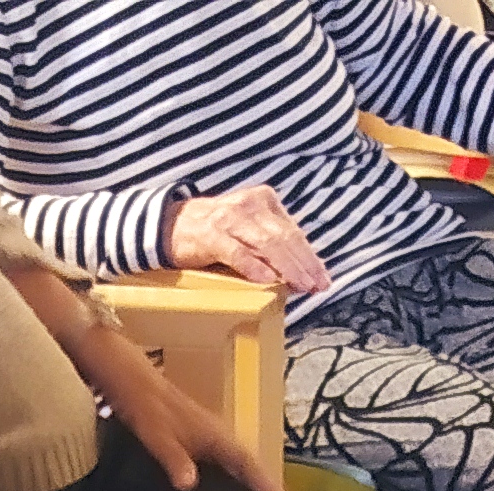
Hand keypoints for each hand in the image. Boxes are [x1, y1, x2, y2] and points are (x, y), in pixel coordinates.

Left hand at [104, 351, 289, 490]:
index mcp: (217, 437)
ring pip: (236, 466)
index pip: (249, 465)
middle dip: (265, 489)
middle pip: (249, 467)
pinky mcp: (196, 441)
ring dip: (249, 485)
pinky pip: (222, 465)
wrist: (134, 384)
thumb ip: (175, 459)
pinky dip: (230, 479)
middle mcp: (218, 438)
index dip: (267, 486)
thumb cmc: (148, 409)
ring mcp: (208, 439)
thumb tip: (190, 485)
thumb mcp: (159, 437)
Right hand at [165, 182, 328, 298]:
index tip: (322, 278)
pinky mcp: (211, 235)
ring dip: (286, 268)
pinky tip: (267, 280)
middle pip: (284, 237)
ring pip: (267, 244)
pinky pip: (237, 253)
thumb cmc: (215, 232)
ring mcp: (229, 219)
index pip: (293, 231)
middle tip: (316, 286)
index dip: (310, 257)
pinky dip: (254, 267)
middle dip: (304, 264)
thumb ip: (271, 241)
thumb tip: (300, 269)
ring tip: (300, 286)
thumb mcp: (248, 227)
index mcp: (263, 200)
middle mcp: (249, 205)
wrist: (171, 226)